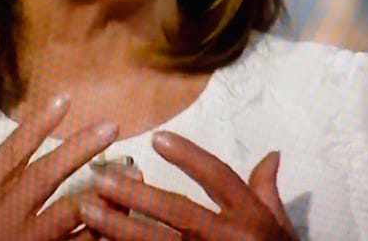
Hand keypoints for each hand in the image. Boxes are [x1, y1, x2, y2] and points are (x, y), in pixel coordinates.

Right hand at [0, 96, 118, 240]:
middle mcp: (3, 215)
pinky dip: (100, 233)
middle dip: (79, 149)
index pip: (12, 151)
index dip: (38, 124)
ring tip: (133, 175)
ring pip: (69, 213)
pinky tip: (125, 218)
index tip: (65, 99)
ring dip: (103, 193)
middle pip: (46, 174)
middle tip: (110, 127)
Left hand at [81, 131, 298, 239]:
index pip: (218, 177)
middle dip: (138, 195)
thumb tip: (273, 154)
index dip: (189, 157)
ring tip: (88, 208)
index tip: (157, 137)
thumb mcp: (279, 224)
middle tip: (102, 176)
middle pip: (178, 212)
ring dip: (118, 228)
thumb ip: (267, 189)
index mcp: (250, 215)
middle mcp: (228, 238)